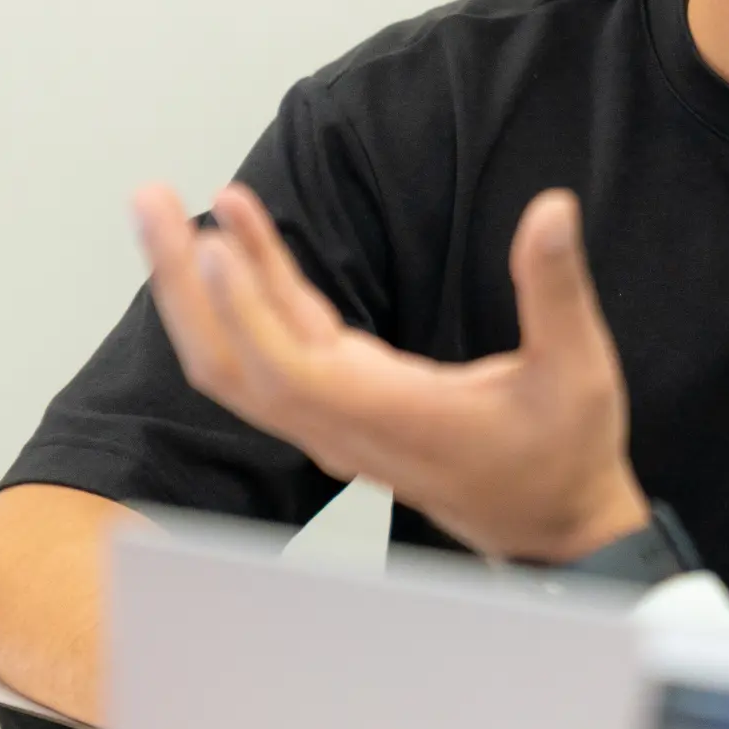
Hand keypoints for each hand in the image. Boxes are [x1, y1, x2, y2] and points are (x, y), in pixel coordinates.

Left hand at [138, 181, 650, 563]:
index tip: (218, 237)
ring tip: (168, 205)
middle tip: (151, 201)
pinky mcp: (342, 398)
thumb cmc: (561, 457)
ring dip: (197, 284)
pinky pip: (275, 345)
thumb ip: (557, 291)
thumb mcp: (578, 371)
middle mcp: (345, 422)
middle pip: (231, 364)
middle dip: (183, 284)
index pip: (291, 372)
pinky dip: (249, 289)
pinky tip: (238, 230)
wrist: (551, 527)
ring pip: (239, 357)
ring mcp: (335, 415)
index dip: (247, 310)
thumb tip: (553, 212)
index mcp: (393, 419)